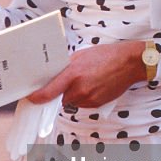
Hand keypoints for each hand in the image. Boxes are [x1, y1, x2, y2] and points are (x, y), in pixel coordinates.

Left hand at [28, 40, 145, 107]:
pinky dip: (84, 97)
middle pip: (59, 98)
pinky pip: (83, 104)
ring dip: (73, 94)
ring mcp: (89, 98)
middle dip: (60, 92)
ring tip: (87, 80)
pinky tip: (94, 85)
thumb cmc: (106, 56)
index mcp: (72, 74)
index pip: (47, 92)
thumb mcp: (80, 56)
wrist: (129, 63)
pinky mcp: (96, 104)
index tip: (30, 98)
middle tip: (69, 81)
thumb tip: (52, 76)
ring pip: (71, 101)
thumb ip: (66, 68)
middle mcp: (79, 89)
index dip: (36, 97)